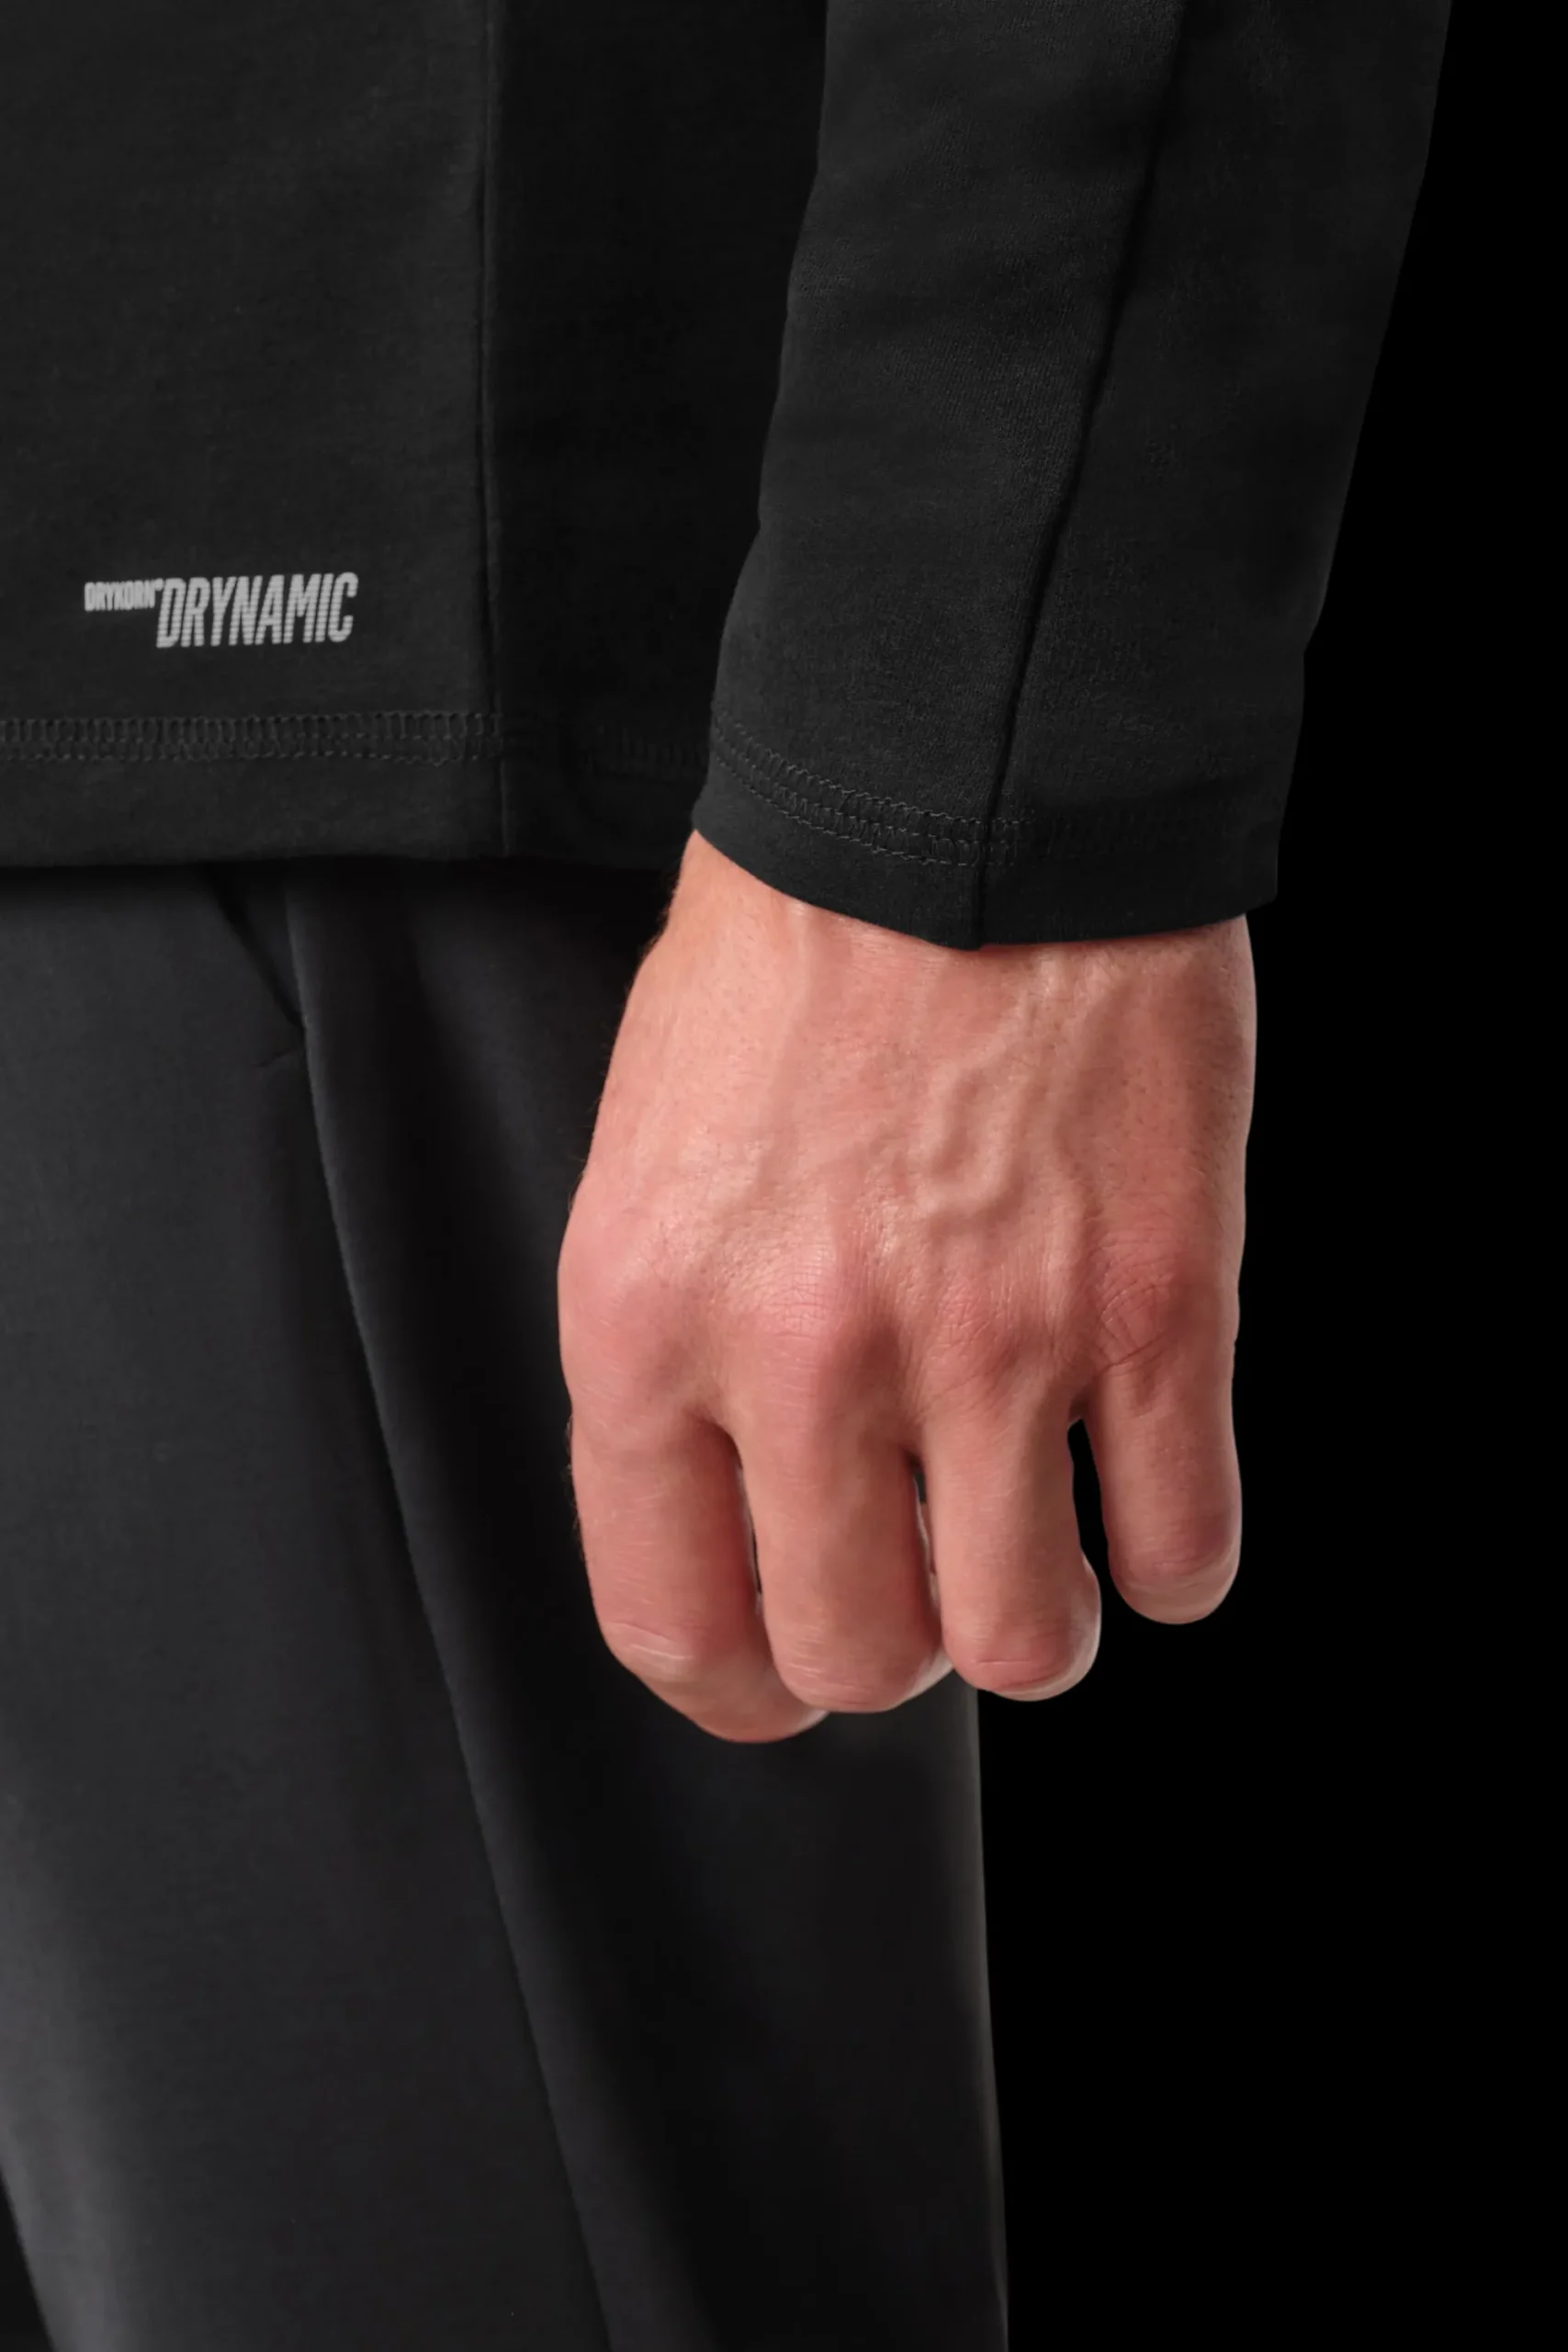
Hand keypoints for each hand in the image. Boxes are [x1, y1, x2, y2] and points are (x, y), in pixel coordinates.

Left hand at [558, 832, 1255, 1742]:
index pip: (672, 1618)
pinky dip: (1169, 1555)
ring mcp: (990, 1341)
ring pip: (1027, 1642)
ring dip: (1035, 1620)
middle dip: (897, 1644)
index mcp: (644, 1319)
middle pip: (860, 1652)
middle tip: (924, 1570)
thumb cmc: (795, 958)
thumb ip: (677, 1356)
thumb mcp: (650, 1157)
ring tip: (1036, 1537)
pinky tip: (1143, 1494)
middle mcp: (804, 1357)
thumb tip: (747, 1517)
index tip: (788, 1674)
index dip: (741, 1686)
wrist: (959, 793)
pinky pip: (1181, 1548)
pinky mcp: (1152, 1307)